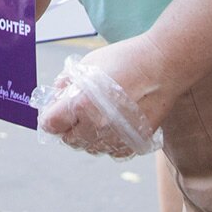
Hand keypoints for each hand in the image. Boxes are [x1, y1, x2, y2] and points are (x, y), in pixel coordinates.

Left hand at [36, 35, 177, 157]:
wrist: (163, 65)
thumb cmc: (124, 60)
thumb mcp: (85, 65)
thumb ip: (65, 85)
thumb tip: (53, 99)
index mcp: (81, 104)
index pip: (50, 124)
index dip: (48, 118)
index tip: (52, 112)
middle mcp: (98, 125)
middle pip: (68, 139)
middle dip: (66, 127)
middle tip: (72, 114)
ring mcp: (118, 137)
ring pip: (89, 147)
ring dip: (86, 136)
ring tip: (94, 116)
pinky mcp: (135, 142)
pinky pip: (111, 151)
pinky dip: (106, 141)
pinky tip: (110, 124)